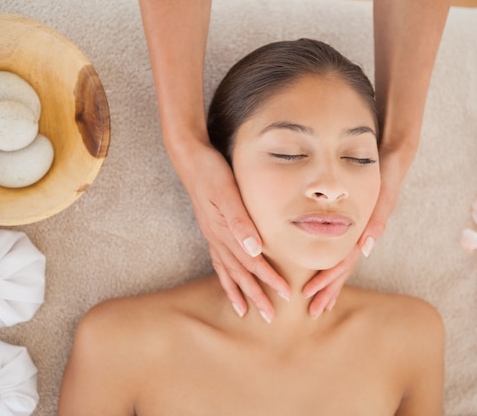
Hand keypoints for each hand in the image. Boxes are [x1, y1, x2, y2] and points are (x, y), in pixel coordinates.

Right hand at [181, 141, 289, 320]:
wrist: (190, 160)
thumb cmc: (212, 172)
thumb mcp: (227, 192)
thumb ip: (240, 221)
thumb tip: (255, 250)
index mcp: (225, 231)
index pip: (252, 261)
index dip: (269, 279)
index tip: (286, 294)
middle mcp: (217, 238)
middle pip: (239, 273)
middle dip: (255, 295)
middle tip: (270, 317)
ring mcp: (212, 235)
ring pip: (227, 271)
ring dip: (238, 291)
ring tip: (245, 311)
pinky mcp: (211, 230)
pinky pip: (218, 260)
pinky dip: (225, 276)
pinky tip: (230, 281)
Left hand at [302, 144, 409, 317]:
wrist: (394, 159)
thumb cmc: (388, 174)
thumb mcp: (385, 195)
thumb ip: (377, 220)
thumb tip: (367, 250)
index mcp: (366, 233)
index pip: (343, 263)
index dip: (327, 280)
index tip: (309, 294)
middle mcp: (363, 237)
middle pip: (342, 270)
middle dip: (328, 290)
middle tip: (312, 311)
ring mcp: (361, 234)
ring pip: (343, 264)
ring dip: (331, 284)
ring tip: (318, 301)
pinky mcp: (358, 227)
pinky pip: (343, 251)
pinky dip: (334, 267)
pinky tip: (325, 274)